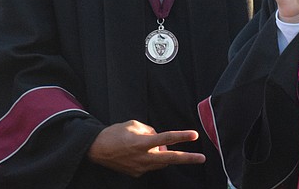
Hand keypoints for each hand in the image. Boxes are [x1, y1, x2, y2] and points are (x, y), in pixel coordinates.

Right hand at [87, 120, 204, 177]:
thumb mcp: (133, 125)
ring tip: (149, 145)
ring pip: (161, 161)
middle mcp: (143, 157)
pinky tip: (139, 152)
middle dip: (188, 158)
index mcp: (142, 142)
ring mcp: (140, 167)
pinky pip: (151, 165)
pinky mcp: (137, 173)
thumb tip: (159, 139)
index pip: (166, 138)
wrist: (96, 149)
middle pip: (170, 158)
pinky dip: (151, 158)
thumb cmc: (115, 133)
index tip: (194, 135)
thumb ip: (150, 130)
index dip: (181, 136)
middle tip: (202, 158)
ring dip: (163, 154)